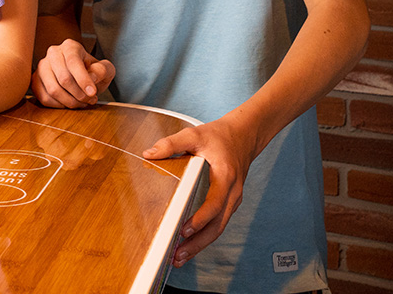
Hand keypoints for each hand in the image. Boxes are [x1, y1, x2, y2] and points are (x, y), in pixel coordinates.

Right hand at [31, 39, 114, 107]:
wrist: (80, 76)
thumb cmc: (92, 71)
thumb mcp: (105, 69)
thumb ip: (102, 71)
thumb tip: (92, 78)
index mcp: (70, 46)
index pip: (73, 62)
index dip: (83, 79)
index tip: (93, 93)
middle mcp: (53, 53)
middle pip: (63, 78)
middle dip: (79, 94)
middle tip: (90, 100)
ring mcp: (42, 67)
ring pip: (53, 90)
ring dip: (70, 102)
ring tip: (82, 103)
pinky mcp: (35, 81)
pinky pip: (45, 98)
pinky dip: (60, 105)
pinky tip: (70, 103)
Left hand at [142, 114, 257, 266]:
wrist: (244, 136)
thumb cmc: (219, 136)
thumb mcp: (194, 134)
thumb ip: (172, 144)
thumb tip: (148, 153)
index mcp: (226, 177)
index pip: (214, 204)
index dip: (201, 218)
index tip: (185, 229)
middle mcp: (232, 193)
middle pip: (217, 225)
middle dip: (198, 243)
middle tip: (177, 255)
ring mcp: (232, 201)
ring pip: (218, 229)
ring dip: (200, 245)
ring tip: (179, 258)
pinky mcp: (228, 204)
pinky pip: (217, 224)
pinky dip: (204, 237)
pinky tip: (188, 245)